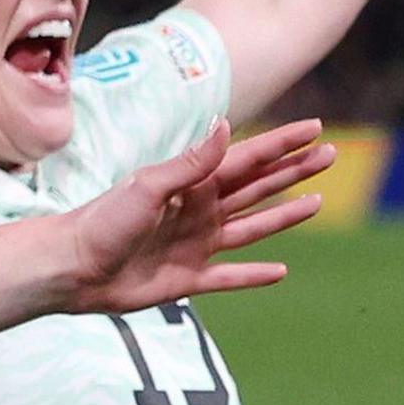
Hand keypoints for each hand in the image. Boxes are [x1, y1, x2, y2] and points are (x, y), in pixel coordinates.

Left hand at [55, 119, 334, 313]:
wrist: (72, 268)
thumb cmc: (103, 221)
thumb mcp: (148, 186)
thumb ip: (190, 163)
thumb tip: (226, 126)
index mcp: (192, 183)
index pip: (248, 158)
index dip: (282, 144)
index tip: (315, 127)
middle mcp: (200, 210)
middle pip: (258, 188)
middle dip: (294, 171)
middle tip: (331, 156)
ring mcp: (196, 244)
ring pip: (253, 228)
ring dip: (284, 216)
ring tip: (317, 202)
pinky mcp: (188, 279)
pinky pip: (230, 276)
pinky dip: (254, 275)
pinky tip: (281, 271)